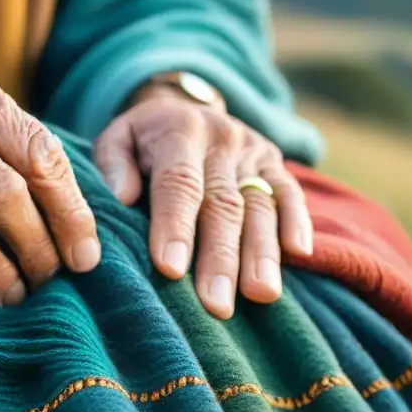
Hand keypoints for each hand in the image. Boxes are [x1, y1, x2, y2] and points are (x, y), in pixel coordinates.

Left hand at [94, 82, 312, 318]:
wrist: (182, 107)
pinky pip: (290, 193)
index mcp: (179, 132)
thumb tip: (122, 197)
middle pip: (224, 204)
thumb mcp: (116, 140)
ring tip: (261, 294)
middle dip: (221, 257)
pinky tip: (298, 255)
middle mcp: (221, 140)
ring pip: (260, 205)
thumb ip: (113, 165)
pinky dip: (297, 224)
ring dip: (262, 253)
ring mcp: (252, 152)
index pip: (179, 183)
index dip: (175, 226)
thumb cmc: (140, 140)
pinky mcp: (275, 163)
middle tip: (217, 304)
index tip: (170, 269)